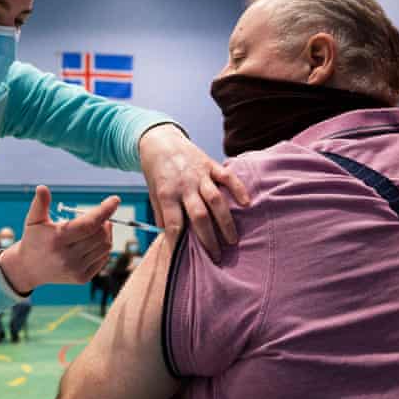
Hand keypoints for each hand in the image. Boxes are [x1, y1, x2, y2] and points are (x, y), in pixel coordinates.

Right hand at [0, 186, 116, 294]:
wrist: (28, 269)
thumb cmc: (34, 240)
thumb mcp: (33, 220)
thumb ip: (40, 204)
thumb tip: (42, 188)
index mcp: (57, 239)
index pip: (88, 224)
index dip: (104, 211)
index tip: (115, 200)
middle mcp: (67, 257)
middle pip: (100, 235)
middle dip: (105, 221)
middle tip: (99, 216)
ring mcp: (76, 269)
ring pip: (105, 247)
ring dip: (105, 234)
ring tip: (96, 228)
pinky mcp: (82, 278)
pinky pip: (103, 259)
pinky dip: (103, 247)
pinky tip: (92, 242)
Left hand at [139, 124, 249, 260]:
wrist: (160, 140)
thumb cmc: (155, 170)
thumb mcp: (152, 192)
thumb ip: (161, 212)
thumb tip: (167, 234)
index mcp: (166, 194)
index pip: (174, 222)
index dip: (178, 241)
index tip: (184, 258)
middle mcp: (184, 186)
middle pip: (199, 215)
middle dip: (208, 238)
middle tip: (217, 256)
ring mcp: (199, 175)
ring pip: (215, 200)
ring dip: (225, 221)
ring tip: (232, 240)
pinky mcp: (210, 164)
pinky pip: (227, 177)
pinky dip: (238, 189)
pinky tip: (246, 203)